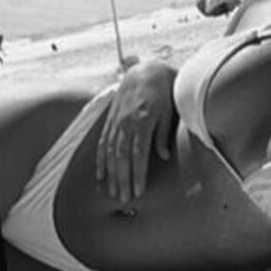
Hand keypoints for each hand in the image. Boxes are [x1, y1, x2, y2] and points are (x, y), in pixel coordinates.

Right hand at [95, 61, 175, 203]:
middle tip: (124, 200)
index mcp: (142, 122)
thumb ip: (163, 134)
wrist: (147, 70)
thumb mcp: (169, 111)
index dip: (138, 174)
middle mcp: (125, 123)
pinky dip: (101, 160)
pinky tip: (100, 175)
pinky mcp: (111, 120)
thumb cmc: (164, 91)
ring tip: (112, 193)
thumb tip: (162, 156)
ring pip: (111, 153)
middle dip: (123, 180)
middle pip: (122, 157)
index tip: (139, 191)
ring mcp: (116, 122)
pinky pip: (103, 143)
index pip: (138, 154)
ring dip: (111, 175)